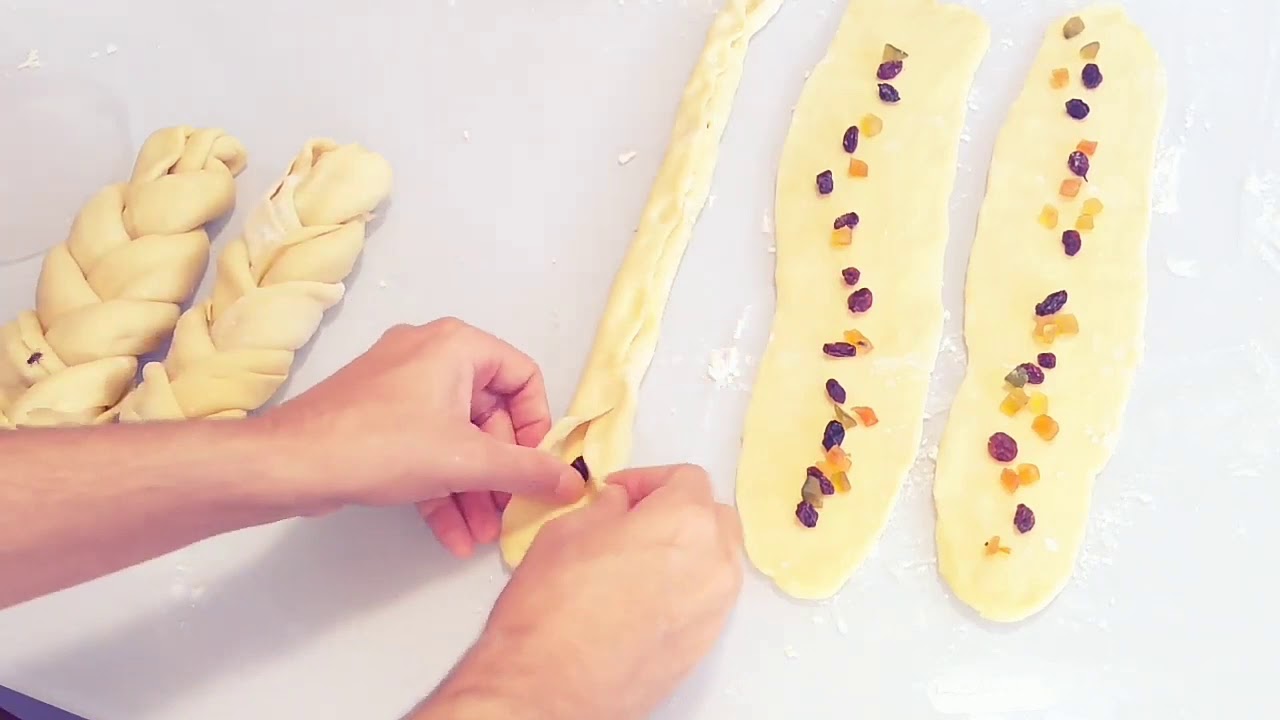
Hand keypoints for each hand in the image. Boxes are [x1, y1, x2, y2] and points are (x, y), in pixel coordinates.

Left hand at [265, 318, 583, 555]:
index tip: (537, 468)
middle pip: (489, 415)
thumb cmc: (381, 445)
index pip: (523, 377)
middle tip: (509, 513)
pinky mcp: (378, 418)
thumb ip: (527, 471)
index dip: (537, 426)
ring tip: (482, 536)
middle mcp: (431, 355)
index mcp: (457, 346)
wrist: (289, 464)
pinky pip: (426, 448)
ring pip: (456, 438)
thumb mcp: (466, 460)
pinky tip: (453, 536)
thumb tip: (574, 483)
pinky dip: (442, 487)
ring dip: (474, 489)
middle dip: (501, 472)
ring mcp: (401, 386)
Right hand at [426, 465, 743, 719]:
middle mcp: (714, 562)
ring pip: (715, 559)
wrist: (549, 687)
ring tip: (637, 562)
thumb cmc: (552, 606)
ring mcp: (715, 608)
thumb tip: (622, 506)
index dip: (649, 479)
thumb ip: (607, 509)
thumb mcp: (568, 530)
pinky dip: (685, 587)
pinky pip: (706, 599)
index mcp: (685, 521)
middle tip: (633, 520)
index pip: (687, 478)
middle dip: (677, 511)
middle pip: (713, 517)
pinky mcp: (705, 645)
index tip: (620, 492)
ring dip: (685, 550)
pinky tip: (643, 597)